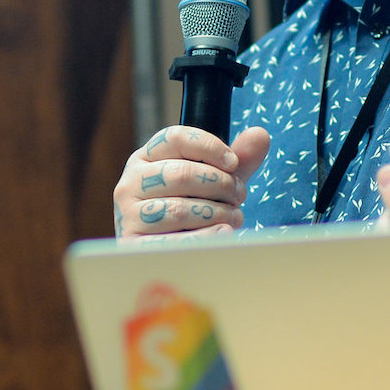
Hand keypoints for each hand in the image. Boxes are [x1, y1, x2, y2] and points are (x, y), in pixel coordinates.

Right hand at [114, 125, 269, 241]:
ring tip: (233, 217)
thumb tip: (260, 135)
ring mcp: (129, 214)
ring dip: (217, 213)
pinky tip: (223, 232)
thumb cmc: (191, 211)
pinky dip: (207, 236)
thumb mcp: (214, 182)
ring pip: (180, 209)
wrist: (167, 254)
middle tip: (239, 196)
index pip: (175, 137)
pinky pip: (177, 240)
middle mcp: (130, 183)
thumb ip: (237, 160)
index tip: (233, 163)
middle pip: (181, 173)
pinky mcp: (135, 245)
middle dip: (220, 184)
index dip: (210, 146)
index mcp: (145, 159)